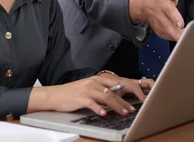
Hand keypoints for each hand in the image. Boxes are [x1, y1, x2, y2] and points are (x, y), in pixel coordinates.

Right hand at [29, 74, 154, 116]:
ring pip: (106, 96)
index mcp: (97, 79)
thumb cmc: (72, 94)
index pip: (117, 83)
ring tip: (123, 112)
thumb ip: (102, 91)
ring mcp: (87, 89)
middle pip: (113, 90)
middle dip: (125, 100)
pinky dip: (99, 109)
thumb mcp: (89, 89)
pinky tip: (104, 114)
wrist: (55, 95)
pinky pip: (92, 103)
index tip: (138, 96)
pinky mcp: (80, 98)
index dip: (129, 89)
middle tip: (133, 108)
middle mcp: (93, 82)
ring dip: (116, 105)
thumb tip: (116, 97)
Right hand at [129, 0, 184, 40]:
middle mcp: (161, 18)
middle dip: (179, 33)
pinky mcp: (161, 33)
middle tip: (189, 35)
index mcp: (164, 6)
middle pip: (170, 28)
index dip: (176, 19)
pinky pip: (171, 38)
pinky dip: (178, 38)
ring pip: (171, 35)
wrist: (145, 7)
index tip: (181, 24)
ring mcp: (160, 27)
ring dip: (180, 37)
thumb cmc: (159, 0)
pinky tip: (185, 37)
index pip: (170, 13)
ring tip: (190, 37)